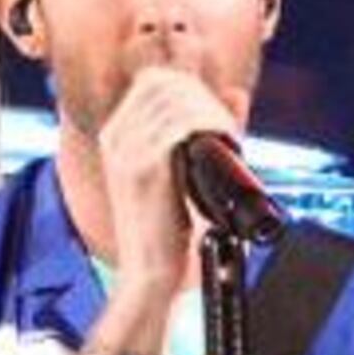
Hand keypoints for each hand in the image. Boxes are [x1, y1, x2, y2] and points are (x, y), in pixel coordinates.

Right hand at [92, 64, 241, 302]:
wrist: (150, 273)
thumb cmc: (170, 229)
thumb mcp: (186, 171)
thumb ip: (208, 130)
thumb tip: (238, 93)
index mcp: (119, 134)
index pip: (156, 81)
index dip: (194, 88)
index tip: (221, 116)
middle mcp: (116, 135)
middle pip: (165, 83)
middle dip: (205, 97)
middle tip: (230, 130)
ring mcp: (125, 149)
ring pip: (176, 100)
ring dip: (212, 113)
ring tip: (232, 140)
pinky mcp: (141, 167)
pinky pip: (181, 126)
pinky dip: (212, 127)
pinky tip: (228, 144)